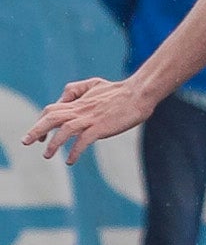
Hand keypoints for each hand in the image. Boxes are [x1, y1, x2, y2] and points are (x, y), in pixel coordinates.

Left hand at [23, 75, 158, 163]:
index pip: (52, 109)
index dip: (41, 121)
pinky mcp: (101, 127)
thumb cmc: (120, 90)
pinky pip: (83, 140)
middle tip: (26, 142)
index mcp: (78, 101)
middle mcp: (80, 109)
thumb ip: (77, 90)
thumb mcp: (94, 84)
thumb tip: (65, 100)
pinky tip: (70, 160)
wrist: (139, 93)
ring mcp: (90, 118)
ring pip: (64, 129)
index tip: (41, 136)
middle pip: (51, 117)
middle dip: (36, 130)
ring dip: (53, 143)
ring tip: (47, 155)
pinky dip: (75, 151)